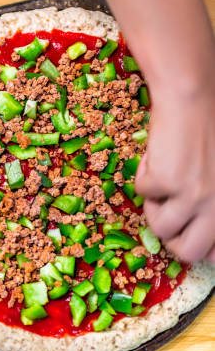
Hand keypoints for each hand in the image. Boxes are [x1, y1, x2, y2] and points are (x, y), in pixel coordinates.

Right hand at [136, 80, 214, 262]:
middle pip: (188, 252)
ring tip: (162, 183)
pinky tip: (158, 157)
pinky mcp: (164, 182)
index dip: (202, 247)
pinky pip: (142, 192)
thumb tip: (206, 240)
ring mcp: (192, 197)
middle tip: (169, 219)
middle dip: (173, 240)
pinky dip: (145, 175)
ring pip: (159, 227)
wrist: (195, 98)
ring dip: (154, 207)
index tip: (192, 235)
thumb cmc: (213, 130)